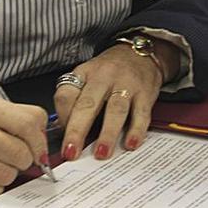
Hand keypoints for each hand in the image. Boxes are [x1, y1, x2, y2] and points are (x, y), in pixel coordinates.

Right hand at [0, 95, 48, 199]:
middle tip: (19, 156)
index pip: (27, 125)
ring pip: (7, 175)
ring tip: (0, 163)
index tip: (40, 148)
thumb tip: (44, 141)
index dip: (40, 141)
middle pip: (19, 153)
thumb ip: (23, 117)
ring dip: (10, 172)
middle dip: (26, 159)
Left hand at [55, 38, 179, 161]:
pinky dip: (136, 130)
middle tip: (72, 152)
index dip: (61, 117)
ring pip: (116, 109)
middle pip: (88, 104)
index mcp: (85, 73)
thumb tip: (64, 131)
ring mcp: (127, 84)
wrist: (140, 53)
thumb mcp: (88, 76)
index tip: (62, 137)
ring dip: (108, 133)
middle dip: (78, 130)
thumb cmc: (110, 71)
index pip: (66, 93)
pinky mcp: (146, 92)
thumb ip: (75, 99)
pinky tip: (131, 144)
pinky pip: (141, 113)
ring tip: (101, 153)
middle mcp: (104, 77)